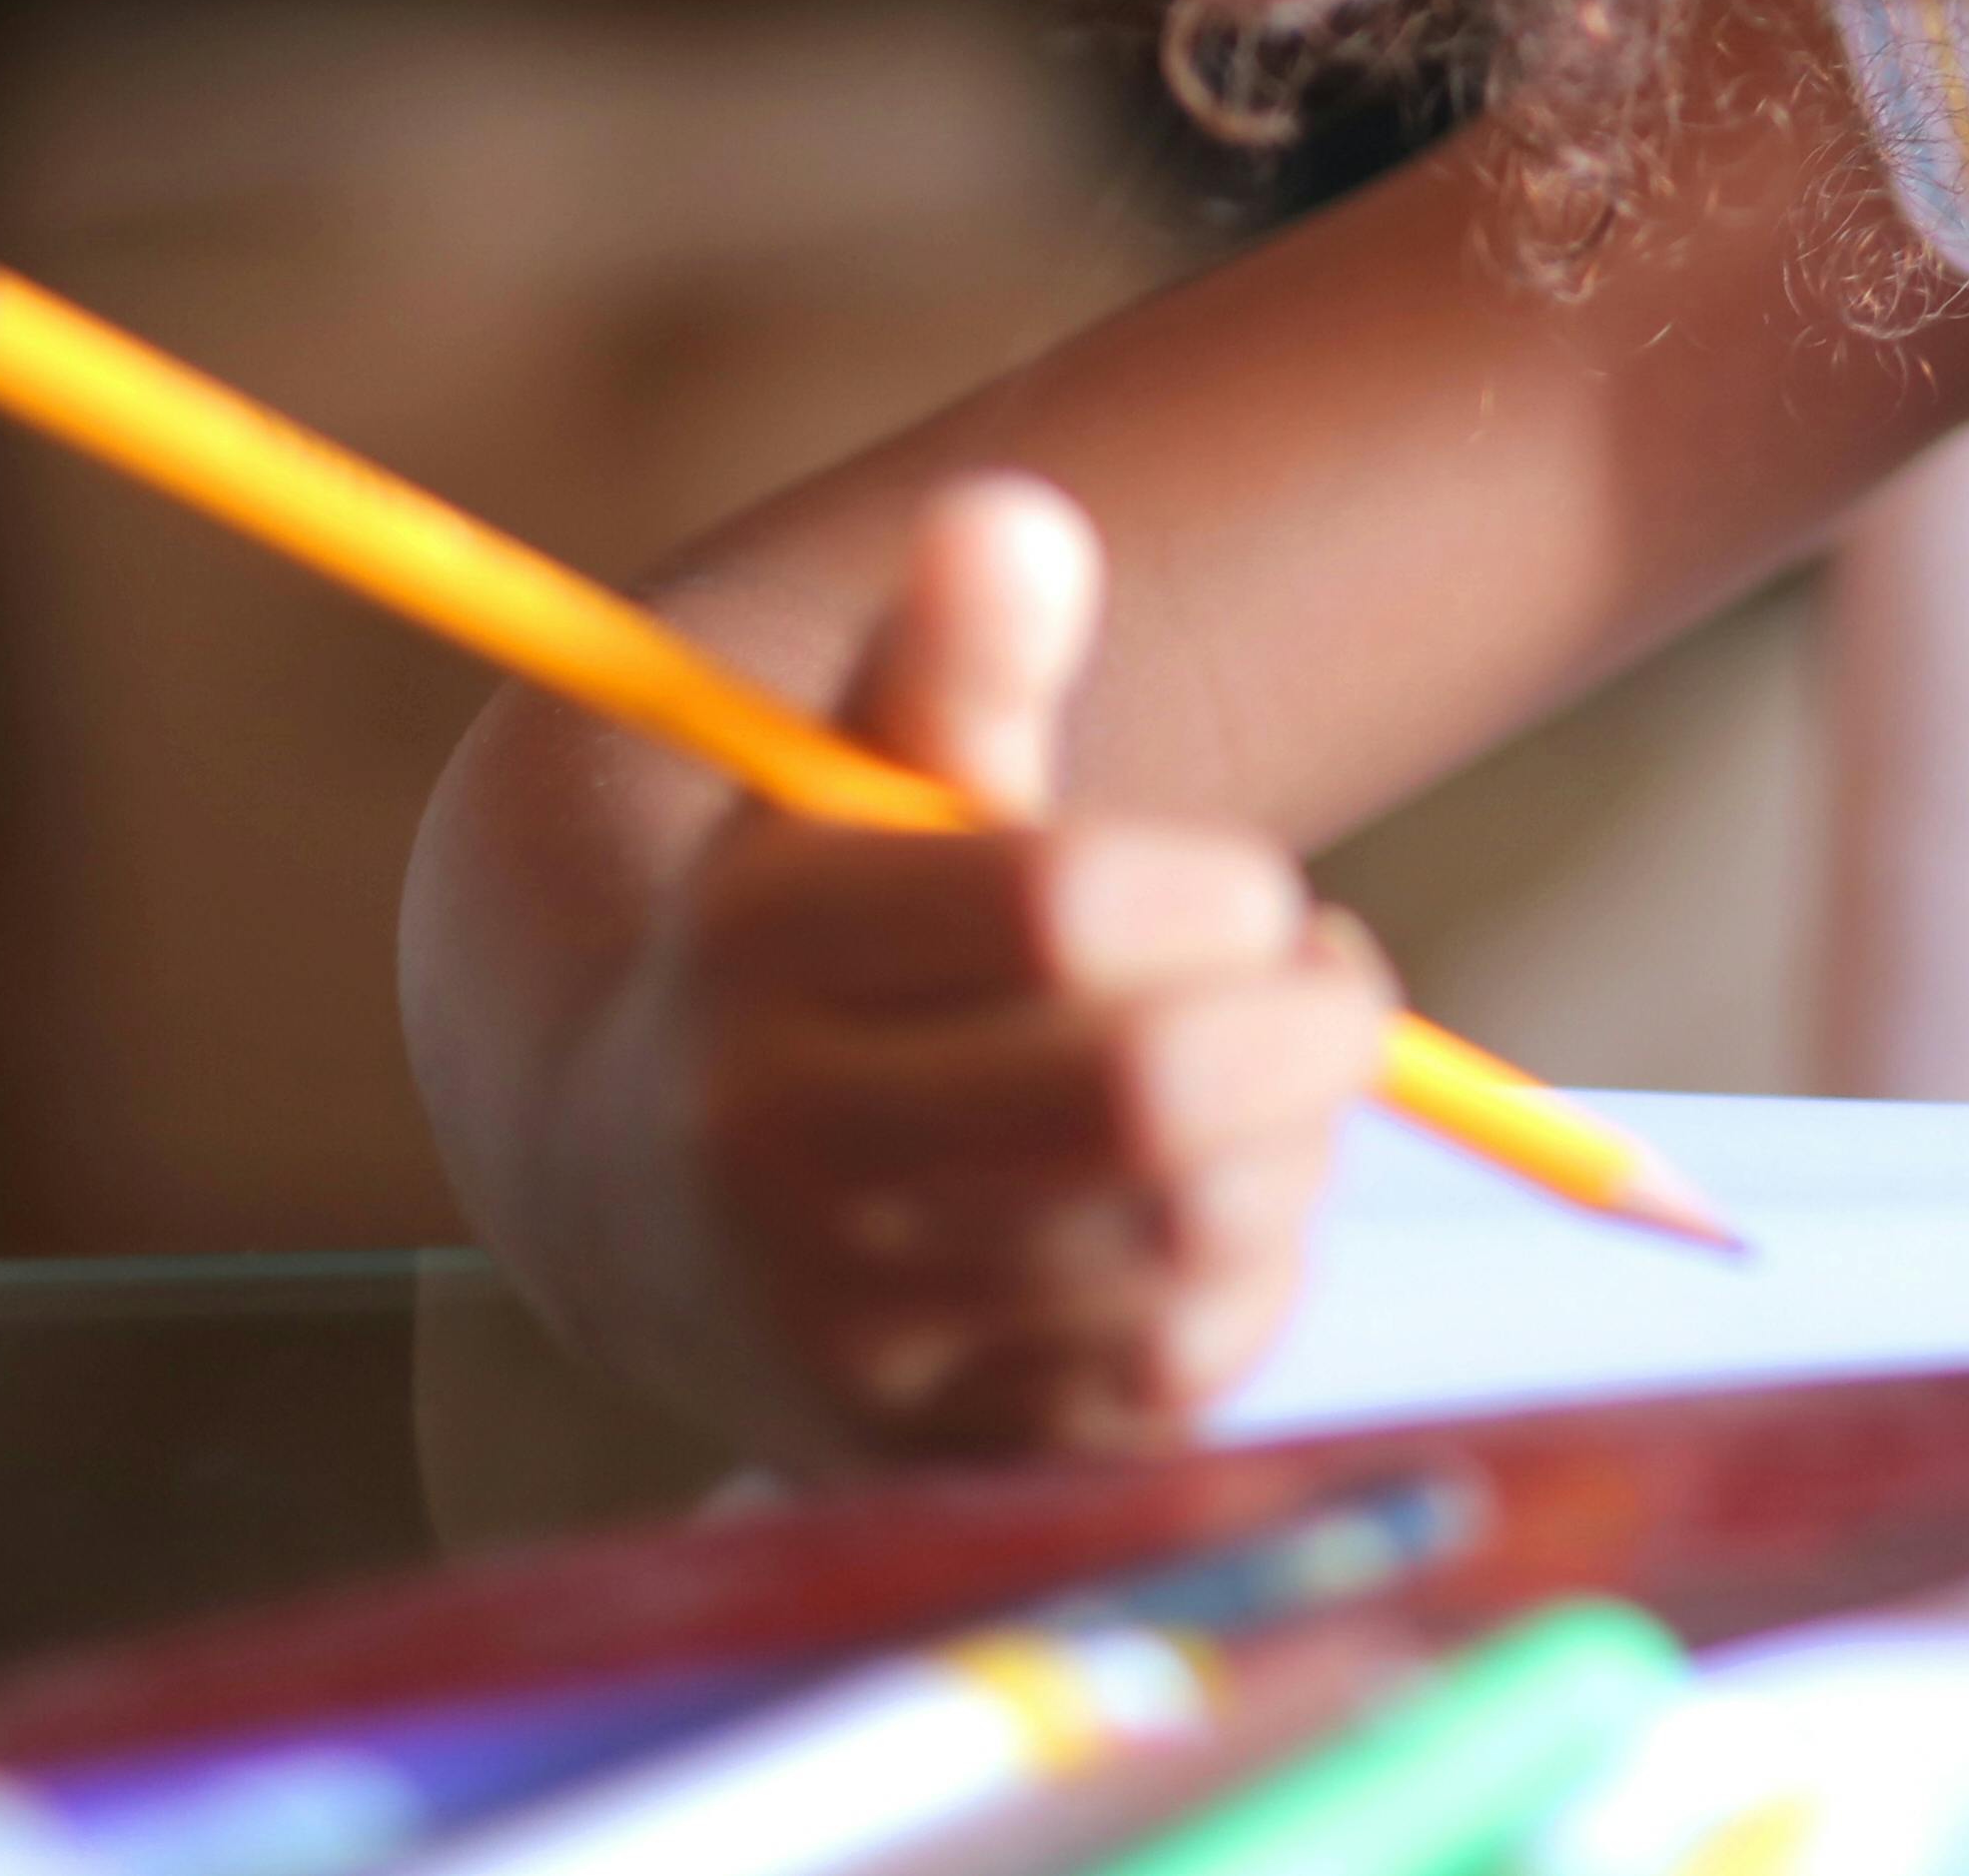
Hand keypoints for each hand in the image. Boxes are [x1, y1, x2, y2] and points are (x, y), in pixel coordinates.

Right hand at [653, 473, 1399, 1456]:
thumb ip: (957, 655)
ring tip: (1271, 1087)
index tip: (1247, 886)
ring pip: (1178, 1245)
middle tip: (1323, 983)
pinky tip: (1219, 1207)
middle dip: (1303, 1028)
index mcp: (755, 950)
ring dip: (1291, 1152)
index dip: (1222, 886)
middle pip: (1143, 1095)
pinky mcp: (914, 1449)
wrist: (644, 1196)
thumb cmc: (828, 945)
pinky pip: (1162, 1382)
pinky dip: (1245, 1285)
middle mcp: (768, 1150)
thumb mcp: (867, 782)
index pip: (1059, 904)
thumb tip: (1013, 519)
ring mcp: (835, 1322)